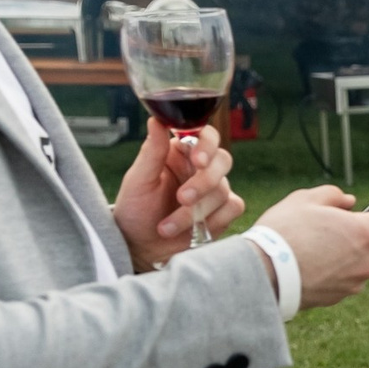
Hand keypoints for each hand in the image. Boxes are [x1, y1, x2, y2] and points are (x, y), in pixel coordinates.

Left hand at [113, 120, 245, 268]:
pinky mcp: (223, 213)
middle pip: (222, 160)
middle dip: (204, 182)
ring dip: (194, 212)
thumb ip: (151, 151)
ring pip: (223, 190)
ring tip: (166, 228)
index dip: (207, 145)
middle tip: (182, 199)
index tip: (197, 160)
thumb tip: (156, 119)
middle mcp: (201, 169)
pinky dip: (214, 220)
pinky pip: (233, 207)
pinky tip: (193, 232)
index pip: (206, 135)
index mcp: (181, 154)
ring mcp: (214, 191)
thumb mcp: (138, 180)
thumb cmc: (135, 211)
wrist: (141, 248)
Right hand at [253, 187, 368, 308]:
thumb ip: (334, 195)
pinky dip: (342, 266)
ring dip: (355, 249)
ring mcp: (357, 282)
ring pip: (368, 260)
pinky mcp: (342, 296)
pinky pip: (351, 276)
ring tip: (324, 241)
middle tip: (344, 221)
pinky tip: (316, 260)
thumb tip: (349, 203)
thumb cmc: (283, 233)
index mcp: (368, 233)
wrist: (261, 277)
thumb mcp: (305, 199)